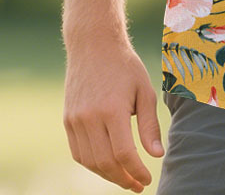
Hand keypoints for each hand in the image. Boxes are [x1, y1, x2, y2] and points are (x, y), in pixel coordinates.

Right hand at [63, 38, 163, 192]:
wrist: (94, 45)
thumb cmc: (125, 66)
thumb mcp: (144, 90)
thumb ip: (149, 125)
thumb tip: (157, 155)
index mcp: (112, 109)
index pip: (123, 153)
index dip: (136, 171)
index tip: (146, 180)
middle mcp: (90, 117)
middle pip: (105, 162)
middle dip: (123, 179)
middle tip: (137, 185)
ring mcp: (75, 120)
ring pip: (90, 162)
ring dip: (107, 175)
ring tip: (125, 178)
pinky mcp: (67, 120)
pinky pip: (78, 152)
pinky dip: (93, 164)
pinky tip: (108, 164)